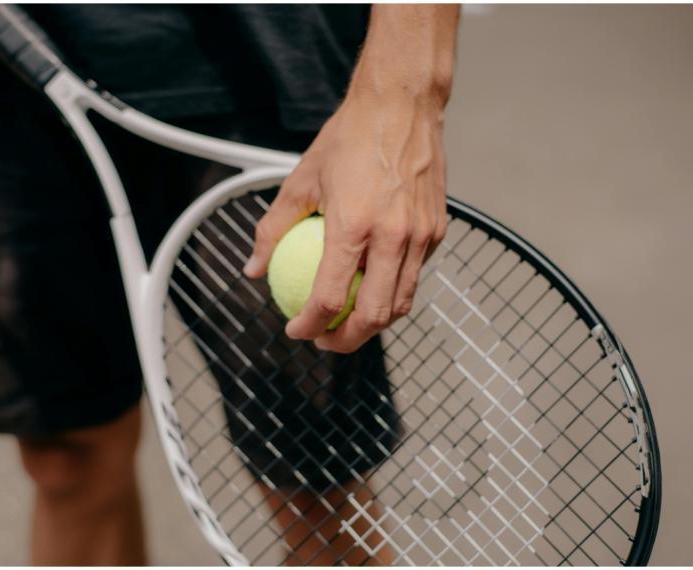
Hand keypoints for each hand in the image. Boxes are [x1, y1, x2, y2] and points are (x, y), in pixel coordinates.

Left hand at [244, 89, 447, 352]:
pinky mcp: (438, 230)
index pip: (330, 298)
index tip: (296, 330)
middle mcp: (394, 236)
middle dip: (346, 341)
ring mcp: (421, 236)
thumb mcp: (301, 180)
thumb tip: (254, 268)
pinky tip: (372, 286)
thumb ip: (274, 229)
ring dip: (373, 324)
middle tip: (324, 339)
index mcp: (354, 226)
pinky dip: (393, 292)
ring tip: (348, 321)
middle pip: (373, 316)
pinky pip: (415, 276)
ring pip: (401, 303)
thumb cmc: (350, 138)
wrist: (403, 105)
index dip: (309, 325)